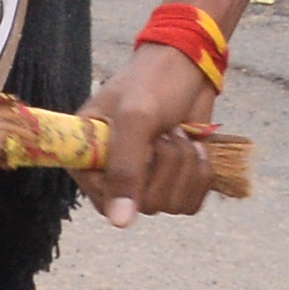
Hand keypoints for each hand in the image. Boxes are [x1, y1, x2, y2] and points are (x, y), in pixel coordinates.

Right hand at [86, 38, 224, 224]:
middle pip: (145, 206)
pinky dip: (201, 173)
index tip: (144, 148)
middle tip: (164, 132)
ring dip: (186, 166)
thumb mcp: (134, 120)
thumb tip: (120, 222)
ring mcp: (147, 181)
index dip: (131, 183)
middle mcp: (114, 177)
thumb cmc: (151, 83)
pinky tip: (194, 146)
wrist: (188, 67)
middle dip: (166, 165)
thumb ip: (125, 171)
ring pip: (172, 205)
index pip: (106, 203)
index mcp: (87, 160)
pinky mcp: (175, 183)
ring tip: (178, 133)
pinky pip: (191, 202)